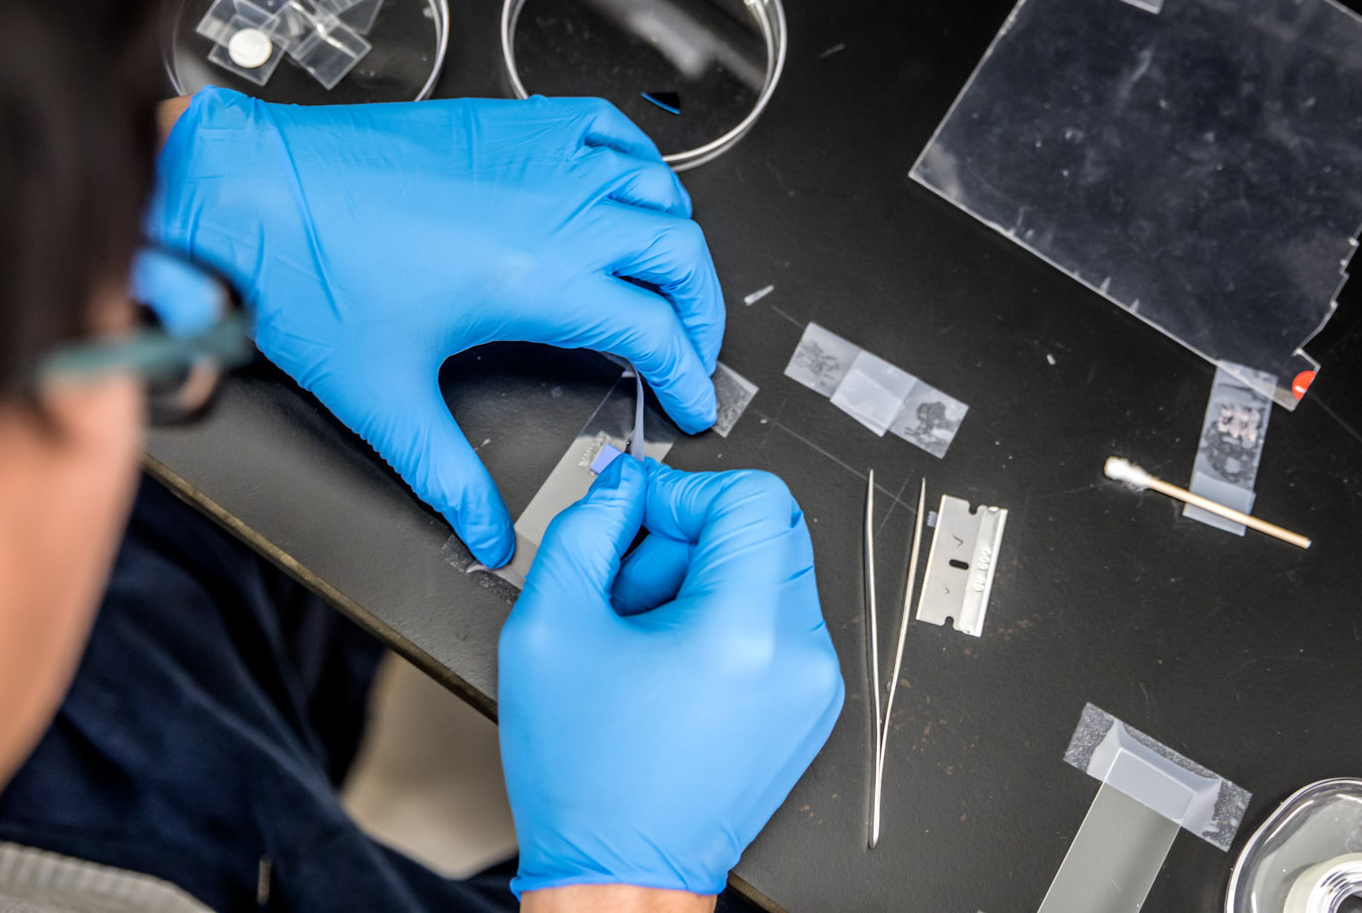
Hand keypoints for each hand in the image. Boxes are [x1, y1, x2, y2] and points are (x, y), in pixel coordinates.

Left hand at [149, 90, 723, 565]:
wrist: (257, 191)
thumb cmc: (309, 276)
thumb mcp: (385, 398)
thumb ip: (446, 477)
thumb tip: (484, 534)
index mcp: (539, 279)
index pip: (657, 329)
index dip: (688, 375)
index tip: (690, 401)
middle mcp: (555, 209)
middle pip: (681, 253)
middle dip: (703, 310)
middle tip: (692, 348)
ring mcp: (538, 156)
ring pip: (657, 187)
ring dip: (677, 236)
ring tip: (669, 276)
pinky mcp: (510, 122)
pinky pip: (607, 126)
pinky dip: (636, 158)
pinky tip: (624, 182)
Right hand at [499, 454, 844, 895]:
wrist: (619, 874)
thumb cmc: (587, 778)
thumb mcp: (549, 627)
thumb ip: (585, 530)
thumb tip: (621, 486)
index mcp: (745, 633)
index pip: (753, 496)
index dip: (684, 492)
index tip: (638, 516)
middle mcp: (798, 656)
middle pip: (766, 528)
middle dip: (688, 537)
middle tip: (628, 580)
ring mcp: (812, 683)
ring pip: (768, 570)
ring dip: (702, 577)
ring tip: (642, 631)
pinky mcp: (808, 703)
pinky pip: (774, 620)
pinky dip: (722, 618)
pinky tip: (669, 660)